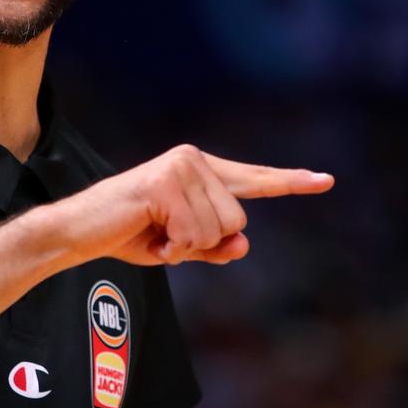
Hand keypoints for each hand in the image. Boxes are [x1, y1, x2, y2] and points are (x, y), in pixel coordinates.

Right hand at [67, 144, 334, 265]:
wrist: (81, 232)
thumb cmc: (128, 234)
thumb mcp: (181, 246)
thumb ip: (216, 246)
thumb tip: (244, 244)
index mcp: (198, 170)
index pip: (251, 179)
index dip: (290, 182)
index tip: (325, 180)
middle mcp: (192, 160)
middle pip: (237, 220)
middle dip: (205, 242)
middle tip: (166, 238)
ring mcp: (179, 168)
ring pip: (218, 229)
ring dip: (187, 246)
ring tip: (155, 234)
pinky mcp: (164, 183)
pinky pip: (194, 234)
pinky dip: (174, 248)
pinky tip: (150, 236)